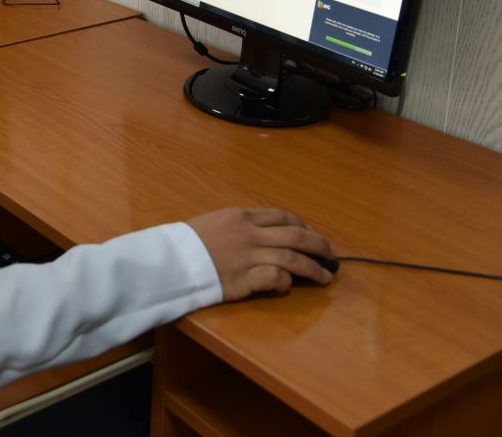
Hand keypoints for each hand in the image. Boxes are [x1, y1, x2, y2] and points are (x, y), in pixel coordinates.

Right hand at [187, 207, 334, 299]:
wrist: (169, 260)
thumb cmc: (186, 242)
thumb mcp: (214, 221)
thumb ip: (239, 225)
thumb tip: (260, 233)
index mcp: (242, 216)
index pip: (283, 217)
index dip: (303, 226)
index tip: (312, 235)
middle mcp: (251, 233)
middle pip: (296, 236)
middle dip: (319, 245)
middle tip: (332, 255)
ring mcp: (250, 256)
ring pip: (293, 258)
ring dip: (313, 268)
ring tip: (324, 277)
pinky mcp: (246, 279)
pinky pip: (276, 277)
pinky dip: (285, 282)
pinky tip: (286, 287)